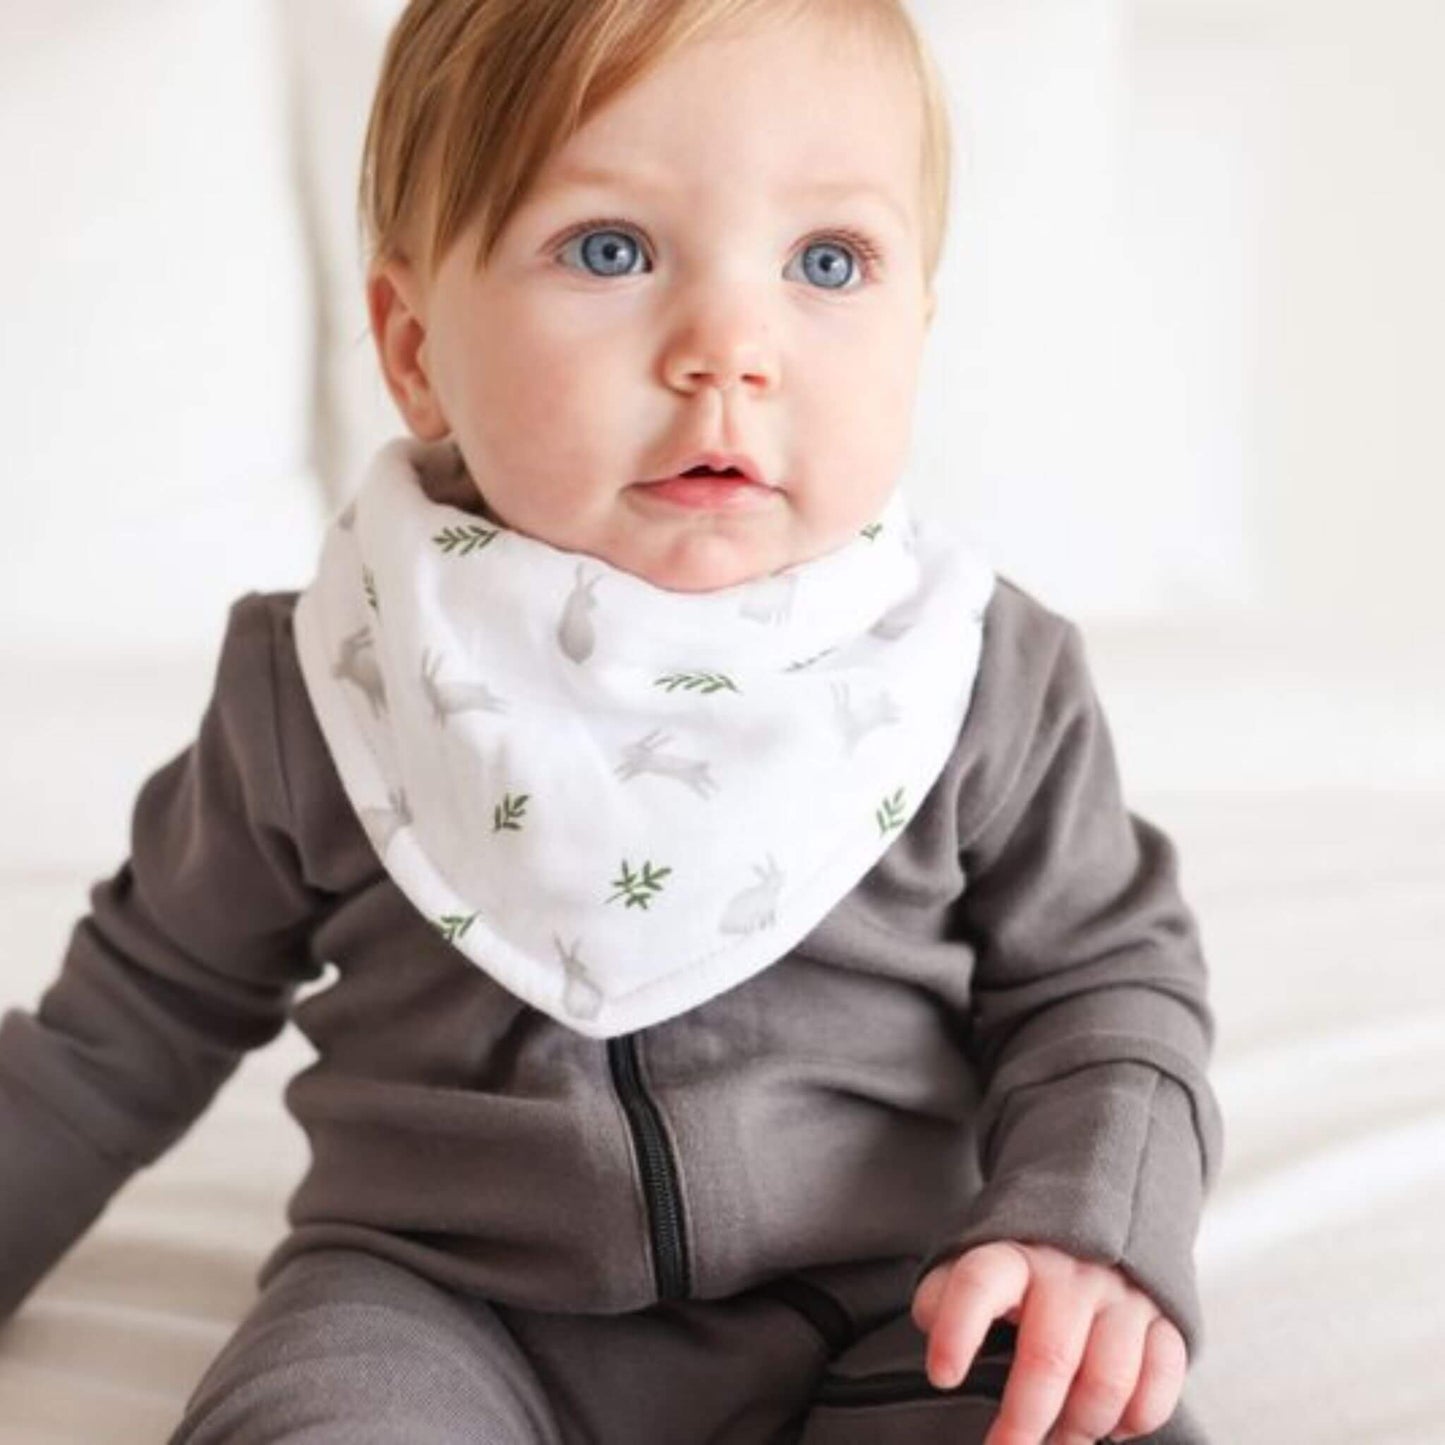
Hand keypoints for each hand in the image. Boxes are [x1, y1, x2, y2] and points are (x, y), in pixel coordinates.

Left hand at [910, 1240, 1187, 1444]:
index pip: (980, 1284)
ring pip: (1108, 1380)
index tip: (942, 1377)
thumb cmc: (1024, 1266)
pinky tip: (1111, 1427)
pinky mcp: (1164, 1317)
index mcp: (1014, 1255)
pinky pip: (1161, 1380)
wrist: (1098, 1219)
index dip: (959, 1331)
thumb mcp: (975, 1265)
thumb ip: (944, 1294)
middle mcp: (1069, 1271)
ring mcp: (1121, 1294)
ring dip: (1080, 1428)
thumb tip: (932, 1323)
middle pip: (1049, 1356)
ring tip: (1058, 1442)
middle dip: (1024, 1420)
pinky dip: (1136, 1418)